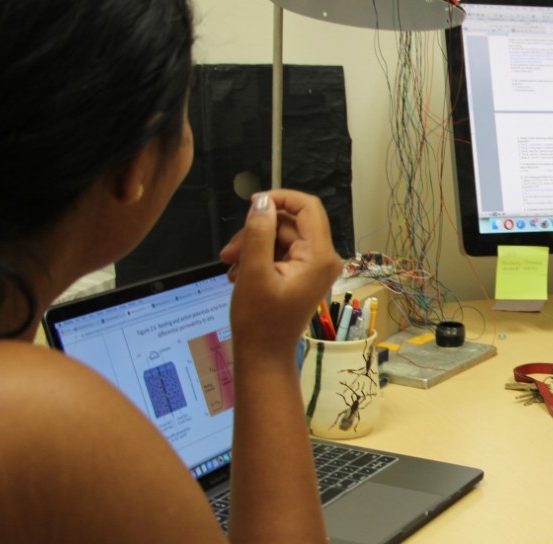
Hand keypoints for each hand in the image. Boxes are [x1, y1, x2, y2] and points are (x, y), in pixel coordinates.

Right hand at [219, 191, 341, 361]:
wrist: (263, 354)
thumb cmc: (259, 321)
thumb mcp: (253, 272)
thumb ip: (258, 233)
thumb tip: (262, 202)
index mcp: (319, 256)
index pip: (308, 207)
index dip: (280, 198)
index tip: (252, 205)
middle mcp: (323, 258)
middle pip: (290, 223)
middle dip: (257, 232)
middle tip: (229, 252)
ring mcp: (314, 267)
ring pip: (281, 237)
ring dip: (253, 246)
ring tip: (231, 266)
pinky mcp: (303, 274)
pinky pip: (281, 252)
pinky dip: (259, 258)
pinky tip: (240, 274)